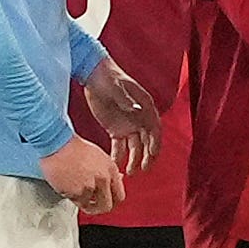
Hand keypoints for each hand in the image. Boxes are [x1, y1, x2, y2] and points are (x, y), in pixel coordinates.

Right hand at [39, 134, 122, 213]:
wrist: (56, 143)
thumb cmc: (73, 146)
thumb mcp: (98, 156)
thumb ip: (108, 171)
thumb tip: (117, 180)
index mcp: (111, 169)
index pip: (119, 196)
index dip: (112, 202)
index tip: (106, 202)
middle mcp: (103, 179)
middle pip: (107, 206)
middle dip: (98, 208)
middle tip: (90, 205)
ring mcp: (90, 187)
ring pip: (88, 205)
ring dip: (81, 200)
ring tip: (73, 186)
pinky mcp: (76, 192)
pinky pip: (75, 201)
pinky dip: (71, 196)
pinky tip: (66, 183)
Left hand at [82, 59, 158, 175]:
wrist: (93, 75)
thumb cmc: (108, 77)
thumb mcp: (116, 86)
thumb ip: (125, 98)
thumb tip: (135, 108)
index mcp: (145, 106)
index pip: (155, 128)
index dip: (155, 142)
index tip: (151, 154)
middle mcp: (140, 118)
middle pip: (147, 141)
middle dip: (146, 156)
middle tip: (142, 169)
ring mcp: (128, 125)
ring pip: (135, 147)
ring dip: (134, 160)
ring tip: (129, 172)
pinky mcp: (116, 129)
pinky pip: (120, 146)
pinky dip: (119, 156)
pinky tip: (115, 165)